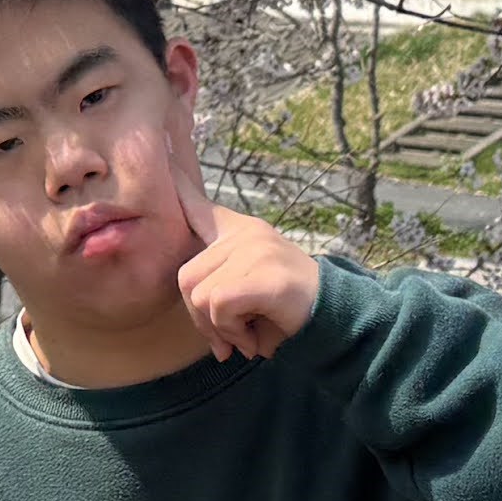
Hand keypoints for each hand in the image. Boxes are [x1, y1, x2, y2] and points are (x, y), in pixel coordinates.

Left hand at [172, 152, 321, 355]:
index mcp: (241, 232)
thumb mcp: (248, 289)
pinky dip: (231, 331)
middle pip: (186, 277)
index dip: (178, 189)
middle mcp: (246, 234)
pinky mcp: (264, 272)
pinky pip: (218, 305)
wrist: (336, 319)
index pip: (200, 207)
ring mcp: (256, 250)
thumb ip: (217, 285)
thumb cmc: (287, 311)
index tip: (165, 161)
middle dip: (200, 319)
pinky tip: (253, 339)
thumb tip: (194, 303)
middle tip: (228, 338)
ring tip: (247, 336)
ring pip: (199, 295)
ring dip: (219, 329)